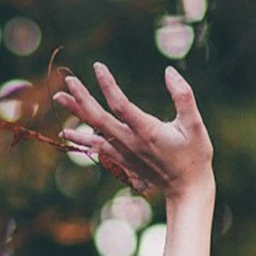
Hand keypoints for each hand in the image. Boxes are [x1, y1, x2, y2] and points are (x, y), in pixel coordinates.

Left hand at [53, 62, 213, 202]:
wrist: (187, 189)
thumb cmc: (195, 155)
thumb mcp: (195, 124)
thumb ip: (183, 96)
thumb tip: (169, 71)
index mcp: (147, 131)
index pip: (120, 105)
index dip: (107, 85)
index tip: (98, 67)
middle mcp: (130, 142)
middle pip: (98, 118)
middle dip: (82, 98)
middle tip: (68, 81)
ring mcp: (124, 153)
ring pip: (94, 131)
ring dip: (76, 114)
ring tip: (59, 98)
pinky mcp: (123, 160)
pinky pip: (97, 147)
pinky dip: (80, 138)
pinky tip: (66, 131)